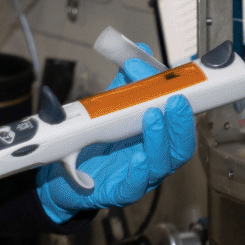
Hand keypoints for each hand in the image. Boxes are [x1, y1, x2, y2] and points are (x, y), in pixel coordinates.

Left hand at [36, 56, 195, 222]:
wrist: (62, 179)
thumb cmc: (93, 145)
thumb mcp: (107, 108)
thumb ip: (124, 83)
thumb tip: (139, 51)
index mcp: (156, 136)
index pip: (178, 119)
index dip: (182, 99)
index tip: (178, 78)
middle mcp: (154, 157)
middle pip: (180, 144)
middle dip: (180, 121)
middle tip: (176, 98)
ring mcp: (140, 176)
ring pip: (163, 163)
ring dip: (160, 139)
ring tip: (153, 116)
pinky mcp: (120, 192)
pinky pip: (135, 185)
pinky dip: (139, 170)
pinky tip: (138, 156)